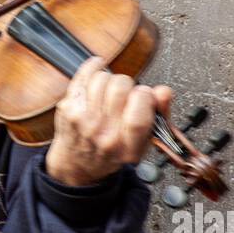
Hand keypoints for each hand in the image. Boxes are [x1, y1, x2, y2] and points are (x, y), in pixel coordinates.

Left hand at [44, 55, 173, 187]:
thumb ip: (158, 115)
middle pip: (119, 88)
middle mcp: (104, 135)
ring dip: (110, 80)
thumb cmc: (113, 151)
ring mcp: (84, 121)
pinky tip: (99, 69)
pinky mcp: (69, 108)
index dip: (145, 97)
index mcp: (128, 147)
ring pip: (103, 78)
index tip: (145, 95)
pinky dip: (94, 68)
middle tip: (126, 95)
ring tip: (110, 92)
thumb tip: (164, 91)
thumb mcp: (144, 143)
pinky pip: (84, 75)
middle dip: (128, 85)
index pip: (138, 116)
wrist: (78, 164)